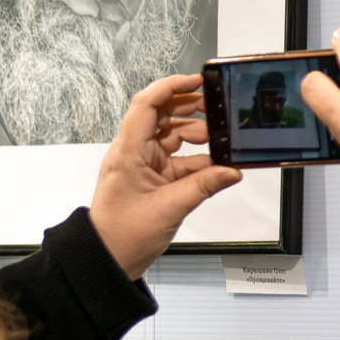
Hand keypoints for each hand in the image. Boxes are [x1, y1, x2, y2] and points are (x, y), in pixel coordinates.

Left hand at [88, 74, 241, 278]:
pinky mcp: (153, 177)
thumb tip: (231, 171)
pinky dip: (198, 160)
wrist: (108, 259)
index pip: (146, 104)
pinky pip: (179, 159)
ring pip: (173, 136)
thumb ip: (204, 186)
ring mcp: (143, 164)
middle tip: (217, 108)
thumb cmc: (121, 235)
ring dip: (197, 136)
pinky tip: (217, 165)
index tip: (196, 80)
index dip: (171, 87)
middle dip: (190, 108)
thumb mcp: (170, 208)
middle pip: (162, 115)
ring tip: (221, 140)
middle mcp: (133, 152)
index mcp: (128, 151)